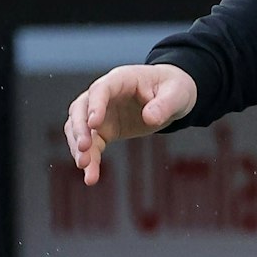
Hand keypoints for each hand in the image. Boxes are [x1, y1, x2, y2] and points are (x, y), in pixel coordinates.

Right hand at [63, 64, 197, 184]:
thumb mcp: (177, 94)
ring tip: (85, 168)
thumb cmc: (174, 88)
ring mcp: (101, 113)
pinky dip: (89, 159)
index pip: (101, 89)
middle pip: (81, 109)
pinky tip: (90, 176)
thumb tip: (149, 119)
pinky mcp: (104, 130)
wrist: (172, 97)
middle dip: (80, 129)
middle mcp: (104, 95)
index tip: (95, 124)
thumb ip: (164, 105)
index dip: (95, 105)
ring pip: (79, 129)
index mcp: (121, 79)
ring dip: (79, 148)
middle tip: (84, 149)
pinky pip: (91, 145)